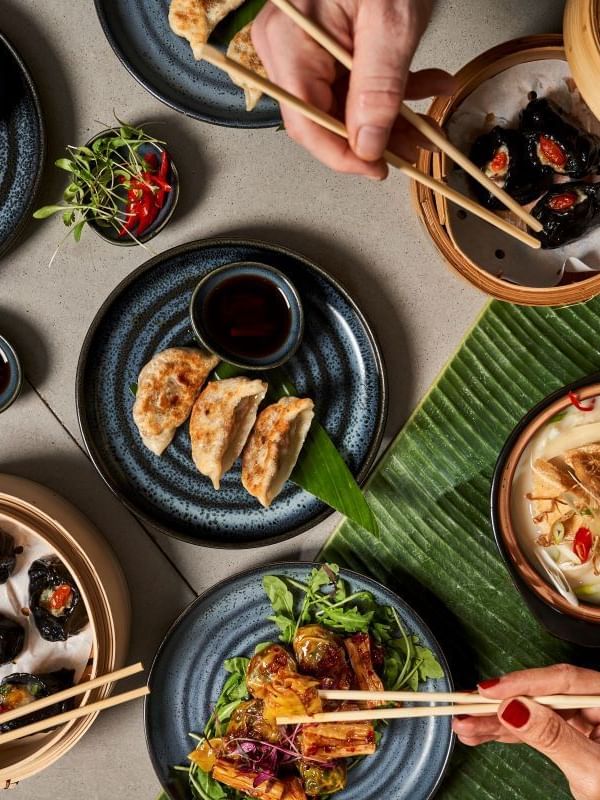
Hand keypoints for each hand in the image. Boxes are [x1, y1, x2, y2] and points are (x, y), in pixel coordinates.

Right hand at [252, 0, 454, 177]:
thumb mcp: (390, 21)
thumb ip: (378, 87)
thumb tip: (367, 146)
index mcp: (290, 43)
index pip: (307, 124)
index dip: (343, 157)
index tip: (380, 170)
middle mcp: (287, 49)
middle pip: (325, 118)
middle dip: (375, 138)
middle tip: (417, 147)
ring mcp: (303, 46)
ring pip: (343, 105)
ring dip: (390, 116)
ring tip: (429, 114)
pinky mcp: (324, 43)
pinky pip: (351, 82)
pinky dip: (389, 89)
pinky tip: (423, 84)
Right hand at [453, 664, 599, 799]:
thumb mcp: (592, 773)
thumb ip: (554, 737)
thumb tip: (515, 708)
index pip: (565, 681)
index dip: (523, 683)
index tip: (490, 691)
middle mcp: (598, 705)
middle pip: (545, 694)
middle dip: (503, 703)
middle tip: (467, 706)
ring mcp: (587, 722)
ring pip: (535, 711)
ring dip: (498, 720)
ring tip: (465, 725)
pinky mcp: (574, 737)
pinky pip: (537, 728)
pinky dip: (510, 733)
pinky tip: (482, 733)